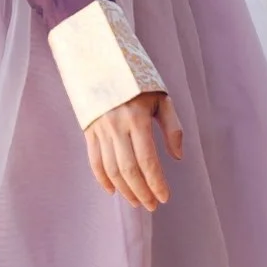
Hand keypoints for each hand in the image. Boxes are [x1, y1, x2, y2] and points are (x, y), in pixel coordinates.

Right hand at [85, 92, 183, 212]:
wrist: (101, 62)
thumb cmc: (138, 81)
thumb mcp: (162, 98)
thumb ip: (173, 128)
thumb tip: (177, 157)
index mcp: (137, 118)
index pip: (147, 160)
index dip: (156, 182)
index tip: (165, 197)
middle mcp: (116, 126)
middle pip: (128, 169)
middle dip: (141, 192)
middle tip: (152, 205)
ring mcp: (100, 129)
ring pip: (111, 169)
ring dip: (125, 190)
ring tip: (137, 201)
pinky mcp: (89, 130)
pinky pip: (94, 161)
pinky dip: (102, 179)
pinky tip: (114, 191)